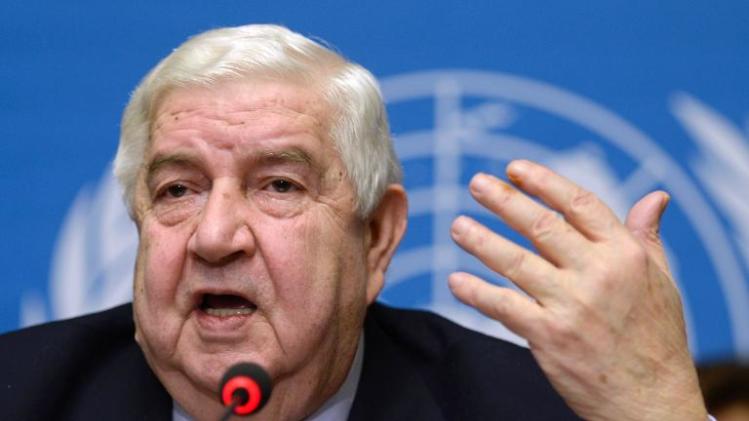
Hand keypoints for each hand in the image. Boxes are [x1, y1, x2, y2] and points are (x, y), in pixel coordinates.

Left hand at [448, 160, 706, 420]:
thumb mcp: (662, 281)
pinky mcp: (549, 336)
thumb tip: (655, 196)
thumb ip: (646, 236)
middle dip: (504, 201)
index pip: (579, 203)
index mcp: (625, 253)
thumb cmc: (656, 338)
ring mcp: (571, 305)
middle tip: (476, 183)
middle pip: (541, 226)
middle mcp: (598, 273)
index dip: (544, 182)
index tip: (514, 168)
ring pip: (515, 262)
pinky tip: (455, 281)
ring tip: (457, 226)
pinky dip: (476, 293)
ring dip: (481, 241)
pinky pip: (503, 307)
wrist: (651, 402)